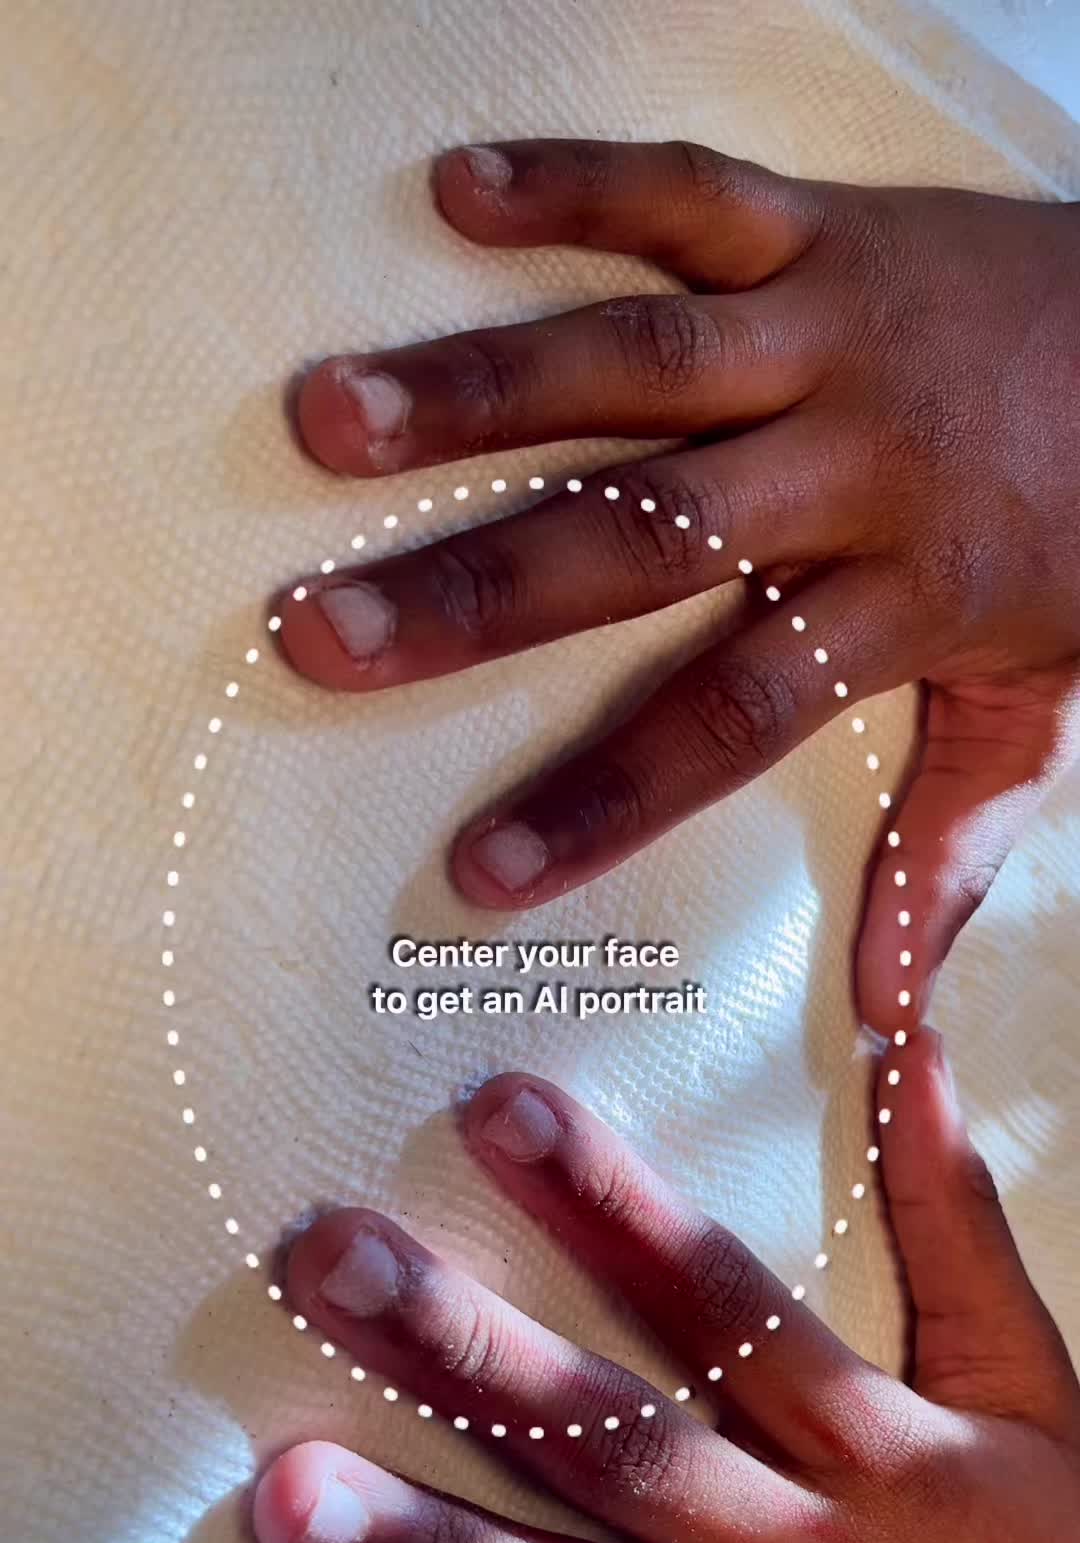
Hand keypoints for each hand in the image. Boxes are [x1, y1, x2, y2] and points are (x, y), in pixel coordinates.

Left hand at [253, 1029, 1079, 1542]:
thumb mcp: (1033, 1386)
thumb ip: (955, 1219)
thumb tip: (907, 1054)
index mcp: (874, 1448)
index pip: (720, 1301)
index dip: (610, 1201)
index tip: (498, 1109)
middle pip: (618, 1444)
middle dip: (468, 1351)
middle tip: (333, 1265)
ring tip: (292, 1499)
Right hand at [275, 139, 1079, 1034]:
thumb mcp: (1042, 710)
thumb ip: (952, 849)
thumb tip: (889, 1016)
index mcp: (908, 596)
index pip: (732, 712)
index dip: (603, 798)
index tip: (480, 873)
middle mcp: (857, 463)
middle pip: (647, 538)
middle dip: (475, 589)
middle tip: (322, 631)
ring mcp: (835, 334)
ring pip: (642, 360)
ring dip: (478, 389)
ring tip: (331, 416)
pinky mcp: (828, 229)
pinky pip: (693, 194)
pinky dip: (574, 186)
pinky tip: (452, 189)